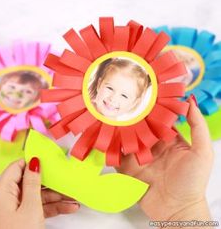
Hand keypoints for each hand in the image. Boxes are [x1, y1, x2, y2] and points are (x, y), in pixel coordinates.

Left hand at [0, 157, 79, 228]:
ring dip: (56, 196)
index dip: (32, 162)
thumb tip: (34, 162)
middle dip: (51, 182)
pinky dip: (53, 207)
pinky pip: (39, 206)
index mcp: (3, 192)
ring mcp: (16, 208)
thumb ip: (33, 183)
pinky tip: (68, 207)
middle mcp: (8, 198)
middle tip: (65, 178)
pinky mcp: (23, 217)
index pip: (17, 167)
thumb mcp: (30, 207)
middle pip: (31, 182)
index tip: (48, 158)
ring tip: (73, 197)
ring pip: (38, 195)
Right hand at [117, 97, 213, 221]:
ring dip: (118, 130)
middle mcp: (151, 145)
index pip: (156, 119)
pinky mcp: (127, 167)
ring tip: (109, 116)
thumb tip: (189, 100)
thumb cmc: (192, 182)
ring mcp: (138, 156)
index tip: (142, 94)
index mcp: (167, 139)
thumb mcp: (201, 152)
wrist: (177, 211)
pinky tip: (104, 137)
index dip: (150, 108)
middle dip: (131, 117)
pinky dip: (110, 147)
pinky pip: (117, 155)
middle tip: (120, 103)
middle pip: (138, 127)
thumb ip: (197, 126)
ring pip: (126, 138)